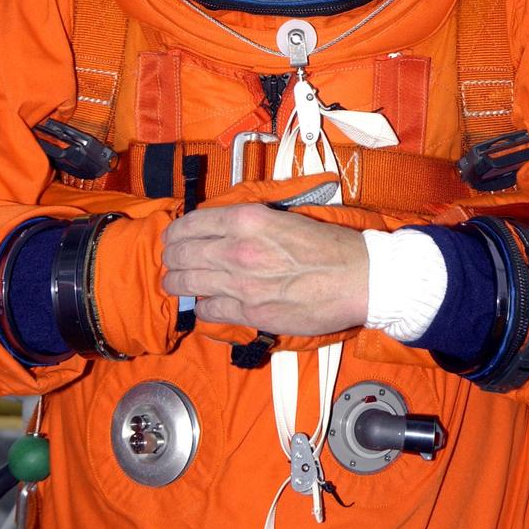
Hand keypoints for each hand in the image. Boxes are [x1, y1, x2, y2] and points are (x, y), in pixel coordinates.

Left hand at [162, 204, 368, 334]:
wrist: (357, 278)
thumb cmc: (328, 245)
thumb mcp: (283, 216)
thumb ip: (249, 221)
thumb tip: (222, 228)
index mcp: (246, 219)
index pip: (191, 222)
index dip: (176, 231)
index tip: (173, 237)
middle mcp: (237, 249)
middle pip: (181, 253)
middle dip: (172, 257)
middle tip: (172, 260)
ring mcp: (241, 284)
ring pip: (188, 283)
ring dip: (178, 283)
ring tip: (177, 283)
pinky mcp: (250, 312)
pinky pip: (209, 310)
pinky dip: (203, 307)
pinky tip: (206, 303)